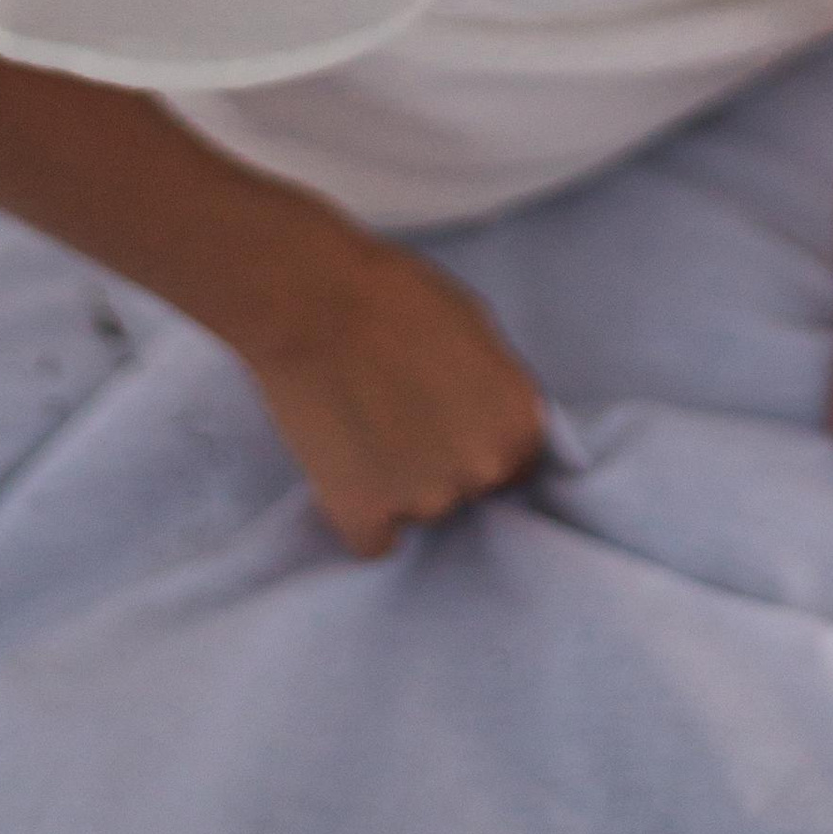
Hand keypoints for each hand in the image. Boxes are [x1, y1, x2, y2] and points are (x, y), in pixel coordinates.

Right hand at [245, 235, 548, 556]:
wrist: (313, 301)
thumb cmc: (394, 293)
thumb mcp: (474, 325)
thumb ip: (492, 386)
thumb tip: (488, 415)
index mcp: (518, 421)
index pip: (517, 460)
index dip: (478, 439)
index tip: (449, 421)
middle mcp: (482, 469)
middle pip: (470, 490)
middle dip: (442, 463)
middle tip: (399, 416)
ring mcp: (425, 501)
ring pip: (420, 511)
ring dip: (398, 485)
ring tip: (362, 427)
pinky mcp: (365, 519)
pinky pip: (373, 539)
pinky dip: (359, 513)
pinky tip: (343, 466)